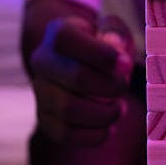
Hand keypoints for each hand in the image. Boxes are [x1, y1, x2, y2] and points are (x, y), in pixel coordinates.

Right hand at [27, 13, 134, 145]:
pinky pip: (65, 135)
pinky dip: (94, 135)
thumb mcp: (111, 29)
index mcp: (57, 32)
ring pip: (69, 110)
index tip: (125, 65)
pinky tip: (109, 127)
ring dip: (104, 114)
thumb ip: (114, 32)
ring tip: (119, 108)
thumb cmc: (101, 44)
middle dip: (110, 87)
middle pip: (75, 77)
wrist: (79, 63)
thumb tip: (115, 47)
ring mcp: (40, 92)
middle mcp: (42, 61)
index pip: (66, 40)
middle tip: (124, 87)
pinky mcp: (44, 119)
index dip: (99, 54)